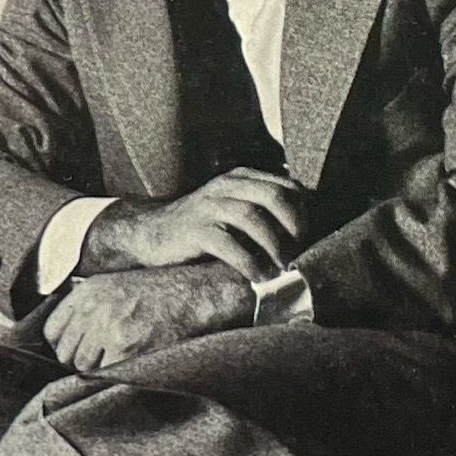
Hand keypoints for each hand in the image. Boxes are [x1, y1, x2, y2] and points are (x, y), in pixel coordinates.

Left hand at [42, 263, 252, 373]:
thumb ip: (88, 306)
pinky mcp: (127, 348)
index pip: (52, 330)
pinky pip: (105, 375)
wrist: (196, 294)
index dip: (63, 345)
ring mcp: (109, 328)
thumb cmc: (160, 293)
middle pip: (66, 353)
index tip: (77, 351)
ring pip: (83, 367)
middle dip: (81, 360)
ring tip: (119, 362)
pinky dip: (114, 376)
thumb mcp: (115, 286)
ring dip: (98, 370)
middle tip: (102, 359)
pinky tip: (130, 366)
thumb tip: (66, 338)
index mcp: (88, 292)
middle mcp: (94, 308)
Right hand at [79, 170, 308, 283]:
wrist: (149, 234)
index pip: (286, 186)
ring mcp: (208, 206)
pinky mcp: (194, 230)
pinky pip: (229, 244)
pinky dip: (250, 263)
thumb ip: (260, 210)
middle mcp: (225, 186)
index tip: (306, 239)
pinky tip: (258, 277)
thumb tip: (304, 235)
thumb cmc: (200, 229)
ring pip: (252, 217)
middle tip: (298, 253)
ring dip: (274, 246)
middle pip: (273, 195)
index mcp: (240, 178)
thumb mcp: (231, 209)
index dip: (302, 212)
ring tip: (282, 268)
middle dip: (293, 226)